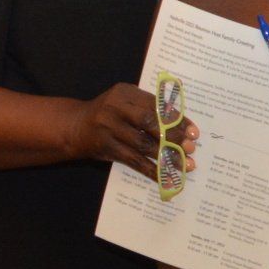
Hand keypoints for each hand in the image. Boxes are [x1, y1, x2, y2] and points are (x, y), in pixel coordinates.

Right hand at [64, 83, 196, 181]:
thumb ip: (149, 108)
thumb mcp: (126, 102)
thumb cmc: (109, 114)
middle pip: (150, 122)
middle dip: (173, 136)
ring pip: (143, 144)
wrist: (75, 127)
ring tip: (186, 164)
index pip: (157, 105)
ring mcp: (108, 128)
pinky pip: (133, 160)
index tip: (193, 132)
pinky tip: (166, 176)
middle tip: (190, 147)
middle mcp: (115, 108)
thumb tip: (183, 127)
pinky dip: (152, 169)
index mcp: (125, 92)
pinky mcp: (106, 147)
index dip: (177, 119)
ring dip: (166, 155)